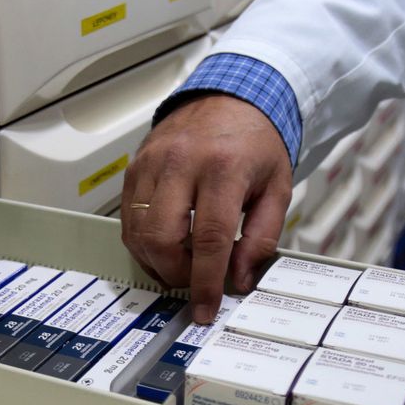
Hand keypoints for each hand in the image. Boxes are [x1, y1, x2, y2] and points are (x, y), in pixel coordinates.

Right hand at [121, 95, 291, 323]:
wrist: (230, 96)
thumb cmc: (255, 143)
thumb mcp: (276, 188)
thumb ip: (261, 237)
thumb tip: (239, 278)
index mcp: (224, 168)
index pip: (209, 238)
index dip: (205, 282)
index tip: (205, 309)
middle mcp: (182, 163)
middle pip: (163, 238)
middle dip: (176, 274)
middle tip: (194, 281)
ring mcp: (152, 163)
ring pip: (138, 232)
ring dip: (157, 261)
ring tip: (181, 263)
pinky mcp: (135, 166)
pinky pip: (128, 218)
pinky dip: (143, 242)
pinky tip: (164, 245)